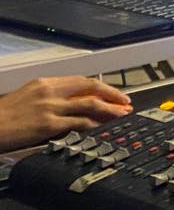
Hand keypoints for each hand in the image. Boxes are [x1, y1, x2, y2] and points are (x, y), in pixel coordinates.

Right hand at [0, 76, 130, 152]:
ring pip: (89, 105)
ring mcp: (50, 107)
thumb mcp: (28, 97)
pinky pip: (78, 123)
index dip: (101, 87)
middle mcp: (50, 91)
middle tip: (126, 102)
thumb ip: (50, 98)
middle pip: (90, 88)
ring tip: (122, 115)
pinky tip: (102, 128)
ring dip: (110, 110)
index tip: (113, 93)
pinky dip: (94, 125)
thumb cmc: (3, 115)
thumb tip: (72, 104)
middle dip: (112, 95)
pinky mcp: (47, 124)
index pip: (81, 81)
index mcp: (45, 83)